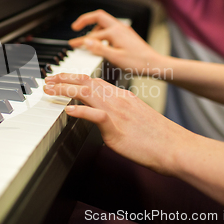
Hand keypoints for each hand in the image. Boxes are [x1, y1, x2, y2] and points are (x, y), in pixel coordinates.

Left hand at [43, 73, 194, 174]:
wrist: (175, 146)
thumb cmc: (157, 136)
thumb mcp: (135, 116)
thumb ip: (117, 113)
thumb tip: (102, 116)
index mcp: (122, 96)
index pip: (93, 81)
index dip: (74, 78)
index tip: (60, 78)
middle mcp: (118, 99)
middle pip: (86, 82)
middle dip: (64, 79)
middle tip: (48, 81)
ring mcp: (118, 112)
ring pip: (87, 93)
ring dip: (65, 90)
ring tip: (50, 90)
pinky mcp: (117, 128)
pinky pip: (96, 115)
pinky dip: (80, 111)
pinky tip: (68, 111)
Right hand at [70, 9, 162, 74]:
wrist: (155, 64)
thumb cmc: (138, 63)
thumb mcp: (115, 58)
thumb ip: (99, 49)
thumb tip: (85, 42)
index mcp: (115, 32)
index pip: (92, 35)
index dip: (80, 41)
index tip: (72, 44)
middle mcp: (119, 28)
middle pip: (98, 16)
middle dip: (85, 20)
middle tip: (75, 27)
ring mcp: (124, 30)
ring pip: (105, 23)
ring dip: (94, 28)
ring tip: (89, 39)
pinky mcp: (127, 35)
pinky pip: (111, 28)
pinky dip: (102, 33)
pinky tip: (103, 43)